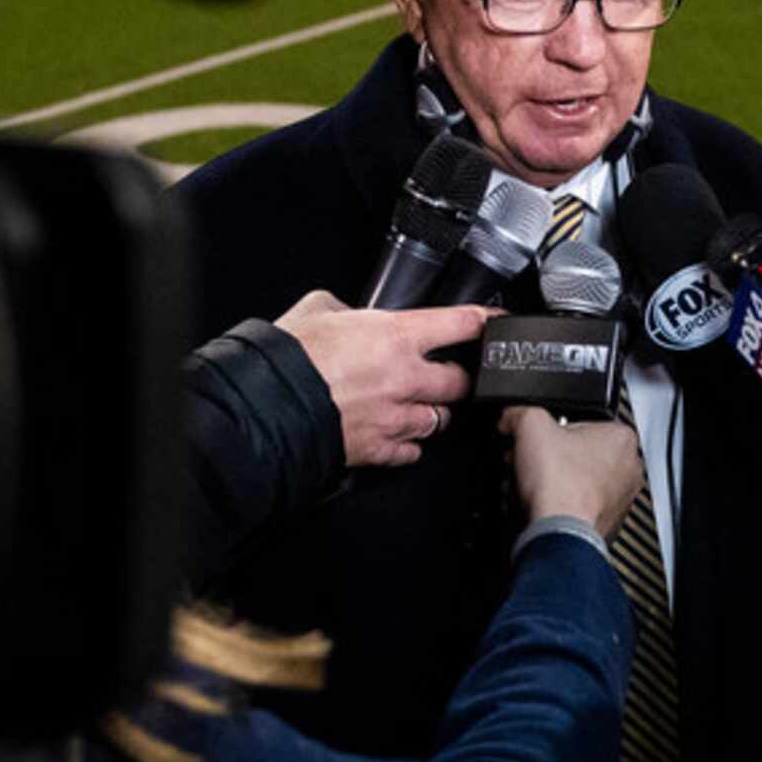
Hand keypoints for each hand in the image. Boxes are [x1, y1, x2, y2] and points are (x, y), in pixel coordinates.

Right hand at [274, 290, 492, 467]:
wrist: (266, 404)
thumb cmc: (288, 357)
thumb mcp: (318, 309)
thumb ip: (347, 310)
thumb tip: (352, 316)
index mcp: (395, 336)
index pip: (462, 323)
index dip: (486, 322)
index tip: (496, 323)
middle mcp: (405, 378)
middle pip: (461, 382)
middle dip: (458, 378)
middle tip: (446, 374)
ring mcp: (395, 417)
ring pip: (439, 420)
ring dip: (432, 413)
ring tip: (415, 405)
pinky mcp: (379, 449)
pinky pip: (411, 452)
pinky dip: (408, 445)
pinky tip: (397, 435)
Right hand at [502, 406, 642, 541]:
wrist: (559, 534)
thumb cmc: (559, 486)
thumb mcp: (530, 425)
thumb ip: (521, 413)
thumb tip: (512, 418)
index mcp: (621, 438)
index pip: (582, 422)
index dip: (552, 430)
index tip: (537, 441)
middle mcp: (629, 470)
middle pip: (582, 453)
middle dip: (555, 457)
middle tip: (535, 462)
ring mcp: (621, 501)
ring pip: (582, 482)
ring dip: (559, 482)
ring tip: (538, 486)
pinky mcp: (608, 525)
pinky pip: (581, 509)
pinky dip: (565, 507)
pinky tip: (549, 506)